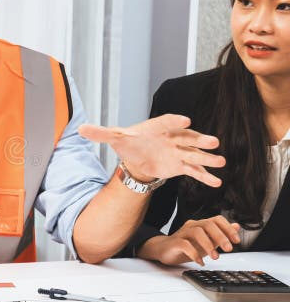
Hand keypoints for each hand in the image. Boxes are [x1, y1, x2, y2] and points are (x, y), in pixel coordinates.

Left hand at [79, 114, 224, 187]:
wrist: (137, 157)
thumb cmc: (129, 143)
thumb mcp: (114, 137)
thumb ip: (100, 133)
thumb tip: (79, 129)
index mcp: (157, 128)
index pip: (166, 122)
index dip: (175, 121)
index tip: (186, 120)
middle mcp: (171, 138)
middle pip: (187, 138)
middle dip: (200, 140)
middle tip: (214, 142)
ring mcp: (178, 152)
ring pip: (195, 154)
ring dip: (207, 158)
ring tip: (221, 162)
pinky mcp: (180, 165)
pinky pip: (194, 171)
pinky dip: (205, 176)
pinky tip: (217, 181)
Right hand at [137, 216, 240, 264]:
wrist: (163, 250)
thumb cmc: (186, 245)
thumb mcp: (207, 240)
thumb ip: (221, 234)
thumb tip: (237, 226)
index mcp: (201, 225)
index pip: (217, 219)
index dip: (228, 228)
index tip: (236, 241)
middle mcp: (192, 226)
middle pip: (207, 224)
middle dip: (220, 237)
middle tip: (228, 249)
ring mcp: (182, 233)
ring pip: (196, 232)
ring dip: (208, 245)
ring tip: (215, 257)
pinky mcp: (174, 243)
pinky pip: (184, 245)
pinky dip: (194, 253)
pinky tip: (200, 261)